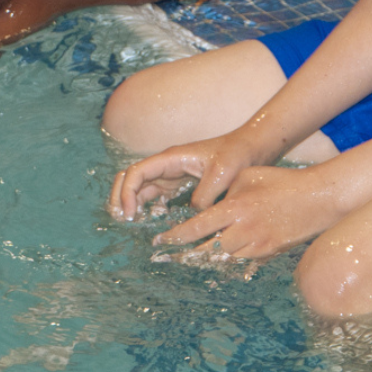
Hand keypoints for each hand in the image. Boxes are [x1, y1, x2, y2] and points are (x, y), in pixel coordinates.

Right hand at [110, 130, 269, 220]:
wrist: (251, 148)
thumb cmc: (236, 155)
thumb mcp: (221, 175)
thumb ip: (204, 196)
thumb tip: (191, 215)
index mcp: (171, 158)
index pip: (136, 172)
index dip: (127, 192)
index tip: (130, 214)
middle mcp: (167, 165)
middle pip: (131, 177)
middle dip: (120, 196)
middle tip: (121, 220)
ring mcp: (172, 173)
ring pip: (141, 186)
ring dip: (131, 202)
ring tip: (129, 223)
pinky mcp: (180, 182)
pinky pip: (155, 193)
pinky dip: (146, 205)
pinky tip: (148, 220)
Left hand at [149, 163, 348, 263]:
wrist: (317, 199)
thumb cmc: (282, 182)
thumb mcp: (248, 177)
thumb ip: (226, 190)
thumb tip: (212, 203)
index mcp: (234, 208)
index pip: (197, 227)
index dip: (176, 237)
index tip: (160, 242)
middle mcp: (242, 231)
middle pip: (206, 251)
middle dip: (185, 256)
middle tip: (167, 259)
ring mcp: (256, 246)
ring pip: (222, 261)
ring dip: (205, 262)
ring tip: (188, 262)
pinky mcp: (268, 254)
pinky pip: (242, 264)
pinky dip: (228, 264)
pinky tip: (218, 264)